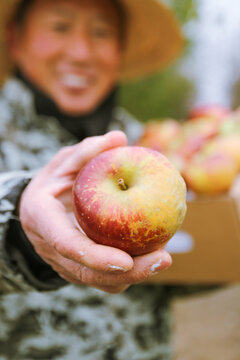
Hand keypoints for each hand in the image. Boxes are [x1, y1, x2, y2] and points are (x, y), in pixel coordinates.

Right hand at [19, 131, 171, 292]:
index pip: (67, 245)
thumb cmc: (52, 183)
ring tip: (163, 258)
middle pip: (88, 273)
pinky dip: (130, 272)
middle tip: (163, 259)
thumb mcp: (63, 163)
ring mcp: (65, 263)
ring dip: (134, 276)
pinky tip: (152, 256)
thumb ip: (86, 152)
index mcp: (43, 220)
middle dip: (128, 273)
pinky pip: (105, 278)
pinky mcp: (80, 268)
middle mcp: (52, 249)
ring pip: (100, 281)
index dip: (96, 256)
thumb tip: (119, 137)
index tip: (127, 260)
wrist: (38, 210)